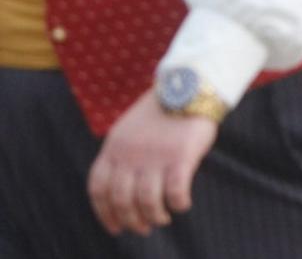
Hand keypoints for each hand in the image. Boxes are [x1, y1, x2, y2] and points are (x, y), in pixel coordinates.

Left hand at [87, 94, 219, 235]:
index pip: (99, 190)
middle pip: (121, 200)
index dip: (105, 214)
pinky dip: (178, 204)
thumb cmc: (163, 108)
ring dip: (154, 216)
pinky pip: (176, 192)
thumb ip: (121, 154)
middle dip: (131, 221)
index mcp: (113, 148)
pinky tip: (182, 205)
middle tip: (143, 228)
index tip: (115, 227)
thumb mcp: (129, 129)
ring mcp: (155, 156)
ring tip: (162, 219)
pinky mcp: (181, 157)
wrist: (191, 85)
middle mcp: (130, 155)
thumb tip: (122, 187)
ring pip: (147, 201)